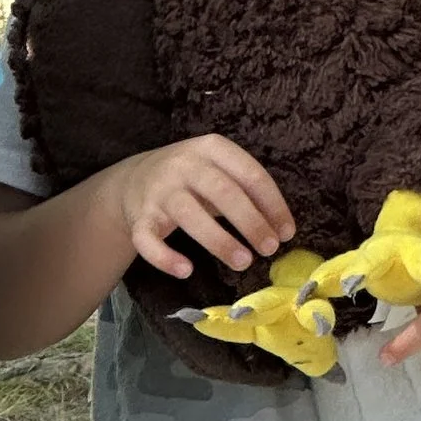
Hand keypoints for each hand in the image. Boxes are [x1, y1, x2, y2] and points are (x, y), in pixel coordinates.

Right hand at [107, 135, 292, 279]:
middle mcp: (184, 165)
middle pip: (222, 192)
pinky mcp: (139, 217)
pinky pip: (148, 239)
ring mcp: (159, 191)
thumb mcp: (218, 170)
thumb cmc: (191, 180)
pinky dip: (165, 257)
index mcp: (211, 149)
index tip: (287, 233)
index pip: (250, 173)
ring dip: (219, 241)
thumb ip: (247, 191)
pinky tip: (186, 271)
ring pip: (189, 215)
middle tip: (270, 249)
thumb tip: (282, 230)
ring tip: (243, 262)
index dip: (273, 204)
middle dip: (251, 222)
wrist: (132, 180)